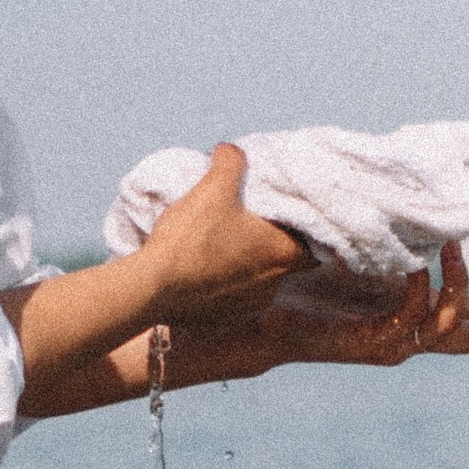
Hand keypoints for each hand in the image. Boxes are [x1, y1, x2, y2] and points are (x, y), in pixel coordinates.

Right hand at [135, 142, 310, 324]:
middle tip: (256, 224)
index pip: (316, 244)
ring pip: (261, 280)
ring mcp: (249, 306)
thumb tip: (232, 151)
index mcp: (282, 254)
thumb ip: (230, 162)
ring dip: (250, 263)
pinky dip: (228, 282)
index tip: (292, 216)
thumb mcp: (212, 188)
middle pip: (287, 261)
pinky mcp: (224, 318)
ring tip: (228, 243)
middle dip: (274, 243)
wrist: (152, 288)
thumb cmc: (189, 239)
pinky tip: (208, 267)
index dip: (307, 229)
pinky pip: (236, 296)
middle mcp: (273, 285)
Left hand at [183, 239, 468, 374]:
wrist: (257, 318)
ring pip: (449, 335)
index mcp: (415, 318)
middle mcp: (410, 337)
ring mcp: (391, 344)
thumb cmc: (307, 282)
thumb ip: (389, 234)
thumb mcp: (362, 252)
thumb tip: (409, 194)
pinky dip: (418, 296)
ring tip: (455, 250)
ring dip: (459, 291)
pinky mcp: (365, 345)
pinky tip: (420, 267)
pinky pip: (405, 326)